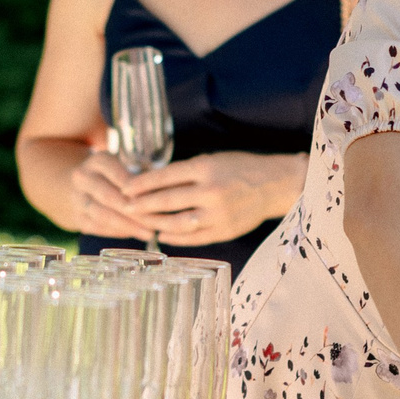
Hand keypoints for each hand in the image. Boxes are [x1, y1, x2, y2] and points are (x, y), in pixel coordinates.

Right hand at [68, 152, 152, 239]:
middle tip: (156, 222)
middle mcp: (83, 177)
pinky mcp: (76, 217)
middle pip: (109, 197)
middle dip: (134, 211)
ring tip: (149, 233)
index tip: (157, 200)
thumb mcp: (126, 165)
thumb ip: (143, 176)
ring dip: (128, 226)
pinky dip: (118, 232)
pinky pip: (97, 228)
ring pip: (102, 215)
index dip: (136, 189)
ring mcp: (76, 198)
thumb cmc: (116, 174)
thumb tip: (169, 191)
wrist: (83, 184)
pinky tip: (135, 234)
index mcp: (98, 161)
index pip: (117, 174)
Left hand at [117, 151, 303, 245]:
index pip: (165, 176)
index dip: (142, 184)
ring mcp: (218, 214)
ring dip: (156, 223)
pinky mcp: (224, 231)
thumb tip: (152, 182)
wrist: (274, 185)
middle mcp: (211, 191)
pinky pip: (193, 238)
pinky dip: (175, 237)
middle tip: (125, 207)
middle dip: (142, 205)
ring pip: (177, 222)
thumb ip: (186, 172)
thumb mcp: (213, 160)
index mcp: (206, 168)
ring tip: (142, 222)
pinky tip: (163, 235)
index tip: (125, 187)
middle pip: (167, 200)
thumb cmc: (240, 168)